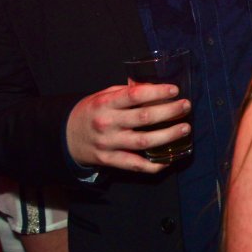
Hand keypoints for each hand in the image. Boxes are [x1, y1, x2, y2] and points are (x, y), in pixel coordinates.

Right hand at [65, 82, 190, 172]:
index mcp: (105, 103)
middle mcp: (107, 123)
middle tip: (186, 106)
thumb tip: (154, 87)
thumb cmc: (91, 112)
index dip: (157, 92)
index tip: (175, 90)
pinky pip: (135, 165)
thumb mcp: (103, 96)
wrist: (65, 136)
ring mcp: (109, 144)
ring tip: (185, 128)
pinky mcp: (109, 160)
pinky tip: (169, 159)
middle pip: (144, 118)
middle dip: (170, 111)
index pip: (135, 95)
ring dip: (168, 135)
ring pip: (144, 141)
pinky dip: (153, 165)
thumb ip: (127, 92)